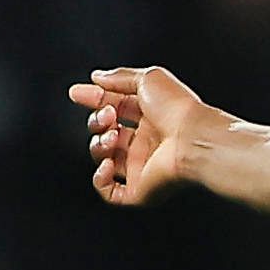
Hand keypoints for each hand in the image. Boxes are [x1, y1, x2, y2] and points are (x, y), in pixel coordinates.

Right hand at [72, 66, 209, 205]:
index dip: (95, 100)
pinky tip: (108, 163)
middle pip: (106, 132)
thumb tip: (97, 78)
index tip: (77, 93)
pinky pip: (110, 192)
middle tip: (108, 115)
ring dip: (99, 144)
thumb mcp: (148, 79)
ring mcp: (143, 166)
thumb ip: (120, 77)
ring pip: (105, 159)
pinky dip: (101, 179)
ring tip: (113, 136)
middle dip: (98, 121)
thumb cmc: (177, 109)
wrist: (192, 138)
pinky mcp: (140, 190)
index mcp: (152, 117)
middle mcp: (148, 142)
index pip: (115, 108)